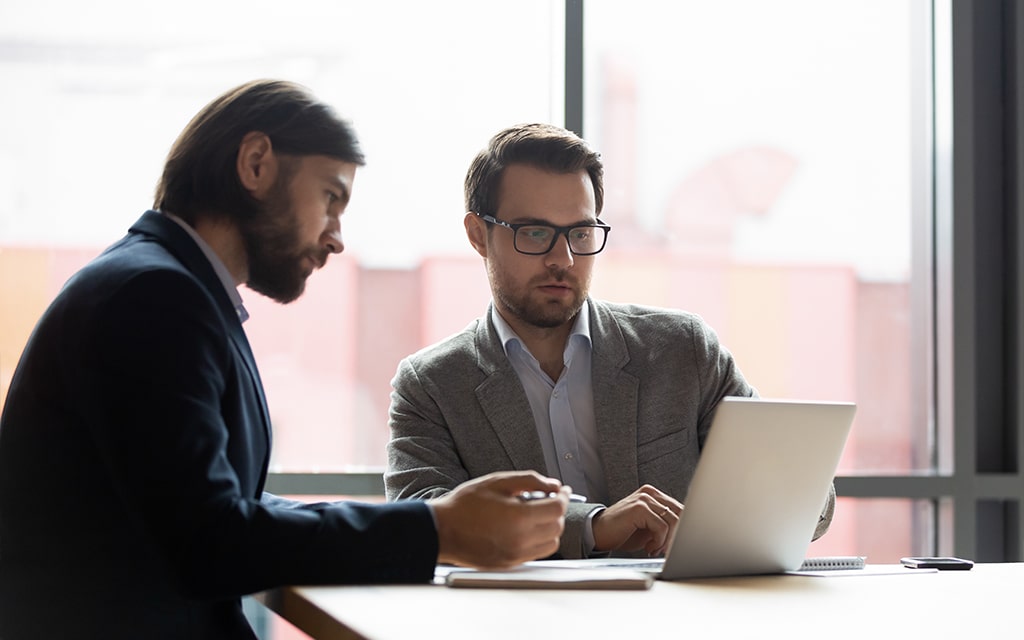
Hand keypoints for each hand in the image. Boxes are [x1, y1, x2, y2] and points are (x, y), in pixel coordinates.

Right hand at [430, 470, 569, 568]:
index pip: (557, 508)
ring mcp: (516, 555)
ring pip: (551, 543)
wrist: (442, 530)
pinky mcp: (510, 564)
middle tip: (547, 499)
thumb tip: (552, 485)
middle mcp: (521, 539)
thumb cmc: (464, 505)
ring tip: (535, 515)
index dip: (563, 496)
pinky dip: (538, 540)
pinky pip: (536, 553)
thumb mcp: (497, 482)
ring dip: (550, 528)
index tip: (561, 490)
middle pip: (557, 526)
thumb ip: (529, 480)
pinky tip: (524, 528)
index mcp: (519, 517)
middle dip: (556, 511)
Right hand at [591, 484, 682, 555]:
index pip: (681, 510)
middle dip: (677, 536)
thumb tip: (686, 534)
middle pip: (681, 514)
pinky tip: (648, 548)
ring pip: (673, 521)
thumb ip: (665, 525)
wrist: (597, 533)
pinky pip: (661, 527)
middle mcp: (650, 493)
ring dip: (667, 541)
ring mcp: (644, 498)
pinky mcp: (639, 508)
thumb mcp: (649, 528)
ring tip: (655, 549)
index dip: (683, 530)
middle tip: (666, 551)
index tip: (676, 546)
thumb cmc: (623, 533)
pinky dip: (658, 542)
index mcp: (654, 495)